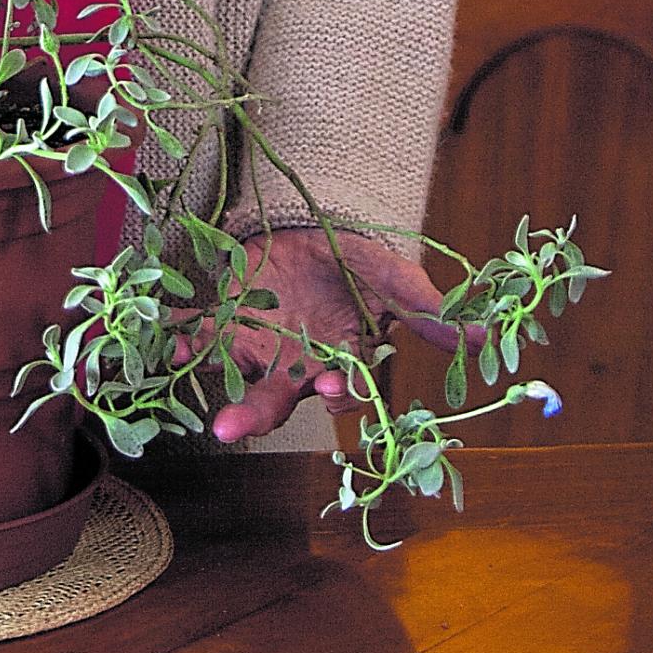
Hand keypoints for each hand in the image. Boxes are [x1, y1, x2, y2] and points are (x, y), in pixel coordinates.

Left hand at [176, 226, 482, 442]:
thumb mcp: (391, 276)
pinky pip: (204, 332)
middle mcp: (296, 362)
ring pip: (235, 373)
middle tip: (229, 428)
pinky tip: (173, 338)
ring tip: (188, 376)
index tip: (330, 388)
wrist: (315, 225)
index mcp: (339, 358)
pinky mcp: (228, 316)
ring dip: (211, 380)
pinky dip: (186, 335)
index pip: (340, 386)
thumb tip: (479, 335)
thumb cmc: (358, 260)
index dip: (335, 391)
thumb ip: (423, 307)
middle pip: (276, 398)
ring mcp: (259, 342)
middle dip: (254, 414)